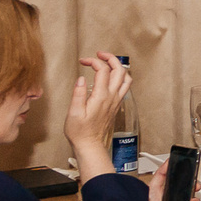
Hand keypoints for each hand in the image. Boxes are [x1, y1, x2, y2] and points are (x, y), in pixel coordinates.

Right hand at [65, 53, 130, 176]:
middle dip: (110, 57)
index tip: (83, 61)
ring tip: (107, 62)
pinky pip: (125, 86)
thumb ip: (78, 94)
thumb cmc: (80, 132)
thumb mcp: (74, 113)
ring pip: (126, 78)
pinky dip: (120, 76)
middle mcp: (112, 97)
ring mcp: (116, 101)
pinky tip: (110, 77)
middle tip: (99, 54)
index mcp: (101, 96)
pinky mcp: (116, 105)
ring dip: (118, 66)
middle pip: (119, 70)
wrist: (90, 145)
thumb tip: (81, 78)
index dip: (93, 61)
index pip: (103, 70)